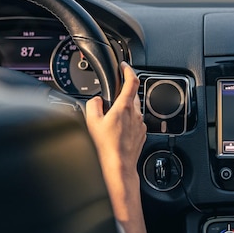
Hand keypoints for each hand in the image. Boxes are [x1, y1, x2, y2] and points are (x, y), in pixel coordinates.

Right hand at [85, 62, 146, 220]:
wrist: (119, 166)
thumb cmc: (107, 147)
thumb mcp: (92, 122)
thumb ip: (93, 104)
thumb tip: (97, 100)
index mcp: (124, 107)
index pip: (132, 81)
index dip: (128, 70)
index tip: (124, 66)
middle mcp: (135, 114)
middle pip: (132, 95)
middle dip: (123, 93)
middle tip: (112, 97)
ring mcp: (140, 124)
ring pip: (134, 110)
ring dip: (125, 109)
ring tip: (112, 119)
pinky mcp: (141, 134)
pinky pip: (135, 122)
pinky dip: (127, 122)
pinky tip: (118, 132)